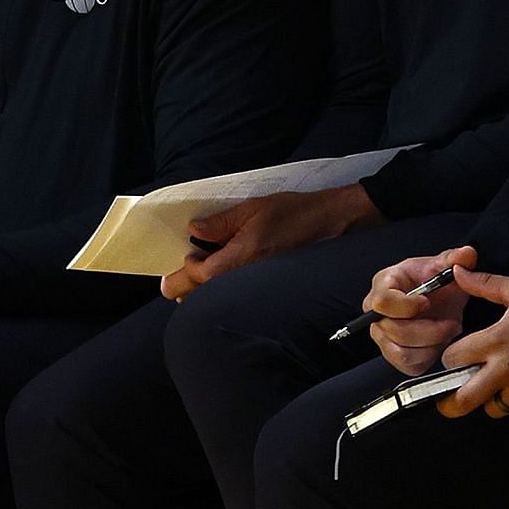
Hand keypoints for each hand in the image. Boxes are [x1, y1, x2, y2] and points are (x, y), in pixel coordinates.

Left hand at [161, 184, 382, 301]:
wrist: (332, 224)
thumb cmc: (294, 213)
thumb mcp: (252, 209)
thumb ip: (220, 222)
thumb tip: (194, 230)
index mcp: (238, 258)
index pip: (194, 278)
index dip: (179, 274)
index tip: (176, 268)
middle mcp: (245, 278)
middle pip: (201, 296)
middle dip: (187, 285)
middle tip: (189, 266)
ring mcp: (257, 286)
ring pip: (217, 298)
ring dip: (204, 288)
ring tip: (206, 267)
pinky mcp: (266, 287)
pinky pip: (235, 294)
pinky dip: (223, 287)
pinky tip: (228, 270)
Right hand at [365, 245, 478, 375]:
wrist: (437, 299)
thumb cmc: (434, 281)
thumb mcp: (445, 266)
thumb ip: (456, 259)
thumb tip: (466, 254)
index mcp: (383, 285)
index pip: (382, 302)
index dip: (407, 306)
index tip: (428, 302)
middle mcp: (375, 313)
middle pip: (394, 331)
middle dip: (430, 330)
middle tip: (451, 323)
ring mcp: (382, 336)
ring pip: (402, 352)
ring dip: (431, 345)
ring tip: (446, 332)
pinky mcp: (394, 355)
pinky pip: (409, 366)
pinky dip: (429, 357)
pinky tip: (439, 344)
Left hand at [437, 267, 508, 418]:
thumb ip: (483, 283)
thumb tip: (456, 271)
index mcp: (497, 340)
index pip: (453, 359)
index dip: (448, 359)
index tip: (453, 356)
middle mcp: (507, 369)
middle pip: (463, 400)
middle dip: (450, 400)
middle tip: (449, 394)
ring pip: (490, 408)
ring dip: (487, 400)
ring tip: (492, 384)